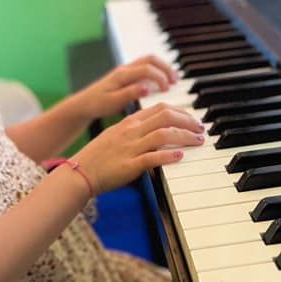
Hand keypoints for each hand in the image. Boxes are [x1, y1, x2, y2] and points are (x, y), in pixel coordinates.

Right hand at [70, 103, 204, 194]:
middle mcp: (131, 131)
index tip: (192, 119)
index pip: (160, 108)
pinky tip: (180, 156)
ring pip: (163, 134)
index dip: (181, 112)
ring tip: (198, 141)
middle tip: (201, 128)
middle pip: (166, 116)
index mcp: (129, 122)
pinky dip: (168, 156)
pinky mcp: (129, 166)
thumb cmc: (97, 157)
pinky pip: (152, 158)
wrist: (79, 173)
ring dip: (184, 136)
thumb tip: (156, 132)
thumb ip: (136, 131)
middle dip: (188, 121)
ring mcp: (130, 147)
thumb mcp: (116, 136)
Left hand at [75, 55, 178, 119]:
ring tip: (173, 80)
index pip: (146, 69)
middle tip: (176, 81)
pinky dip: (157, 71)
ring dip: (163, 68)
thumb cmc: (97, 104)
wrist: (84, 104)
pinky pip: (145, 68)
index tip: (167, 89)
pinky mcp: (127, 75)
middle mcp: (125, 69)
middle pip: (150, 59)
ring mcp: (126, 70)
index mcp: (122, 75)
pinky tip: (162, 83)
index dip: (160, 77)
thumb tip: (146, 88)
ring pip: (149, 61)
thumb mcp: (112, 102)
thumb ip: (129, 94)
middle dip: (166, 68)